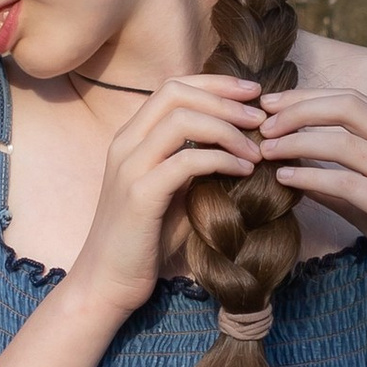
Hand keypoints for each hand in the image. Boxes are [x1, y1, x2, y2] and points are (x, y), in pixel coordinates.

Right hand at [65, 73, 264, 321]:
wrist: (106, 282)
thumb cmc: (144, 241)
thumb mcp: (173, 192)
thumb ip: (194, 164)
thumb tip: (243, 145)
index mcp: (131, 138)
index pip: (173, 87)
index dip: (215, 84)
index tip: (252, 94)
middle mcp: (125, 144)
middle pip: (176, 93)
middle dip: (225, 99)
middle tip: (260, 116)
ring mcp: (129, 167)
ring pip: (182, 120)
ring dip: (227, 129)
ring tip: (256, 150)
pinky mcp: (140, 194)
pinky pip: (186, 160)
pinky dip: (221, 160)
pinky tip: (243, 172)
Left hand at [257, 84, 366, 328]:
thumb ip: (338, 181)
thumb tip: (292, 168)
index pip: (351, 100)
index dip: (307, 98)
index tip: (271, 104)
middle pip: (347, 108)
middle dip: (299, 109)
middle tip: (263, 123)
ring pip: (344, 142)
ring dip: (297, 141)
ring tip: (266, 150)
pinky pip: (347, 182)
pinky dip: (311, 176)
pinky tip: (286, 178)